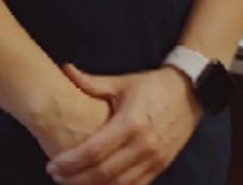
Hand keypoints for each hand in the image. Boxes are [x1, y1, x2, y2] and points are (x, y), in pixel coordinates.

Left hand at [45, 64, 202, 184]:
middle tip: (56, 177)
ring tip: (72, 184)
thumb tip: (65, 69)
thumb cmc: (153, 85)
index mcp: (130, 122)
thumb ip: (92, 82)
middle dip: (75, 179)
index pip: (94, 151)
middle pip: (102, 174)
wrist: (189, 92)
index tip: (52, 165)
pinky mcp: (161, 167)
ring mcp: (153, 159)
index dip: (70, 162)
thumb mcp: (122, 82)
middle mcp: (142, 145)